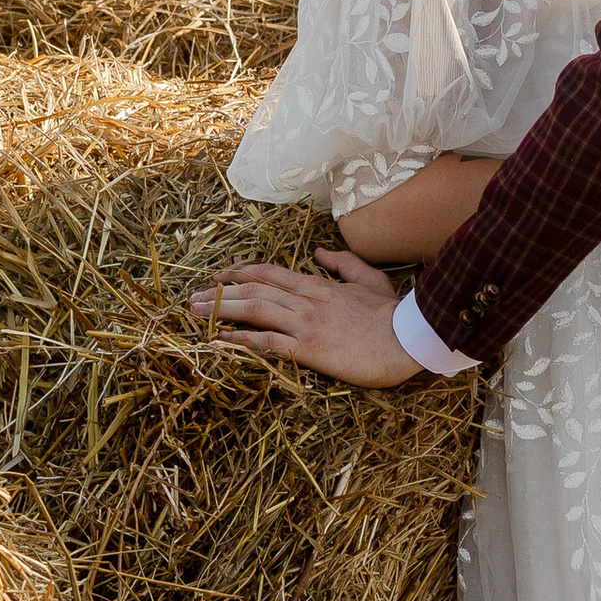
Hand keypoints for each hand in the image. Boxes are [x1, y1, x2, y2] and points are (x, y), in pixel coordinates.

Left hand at [195, 250, 425, 385]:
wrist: (407, 338)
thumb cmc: (391, 314)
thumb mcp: (368, 279)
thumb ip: (342, 263)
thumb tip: (318, 252)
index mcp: (317, 285)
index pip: (269, 274)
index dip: (240, 274)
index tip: (220, 277)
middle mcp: (305, 301)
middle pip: (252, 290)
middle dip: (219, 292)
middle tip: (193, 298)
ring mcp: (305, 324)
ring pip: (253, 310)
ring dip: (220, 310)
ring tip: (196, 313)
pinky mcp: (308, 349)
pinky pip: (267, 342)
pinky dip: (240, 339)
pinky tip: (220, 339)